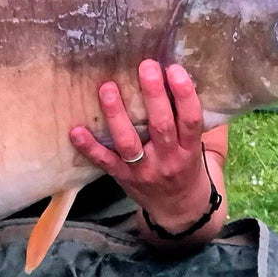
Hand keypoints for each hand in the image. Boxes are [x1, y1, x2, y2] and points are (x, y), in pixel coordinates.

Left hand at [68, 60, 225, 240]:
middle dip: (154, 95)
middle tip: (146, 66)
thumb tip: (194, 75)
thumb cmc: (189, 166)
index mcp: (190, 149)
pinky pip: (104, 162)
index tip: (174, 69)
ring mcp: (144, 170)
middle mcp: (168, 159)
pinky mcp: (123, 177)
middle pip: (161, 126)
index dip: (184, 94)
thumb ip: (196, 118)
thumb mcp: (202, 146)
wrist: (180, 210)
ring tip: (107, 87)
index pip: (190, 119)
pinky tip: (75, 131)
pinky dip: (89, 147)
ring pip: (129, 143)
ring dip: (117, 115)